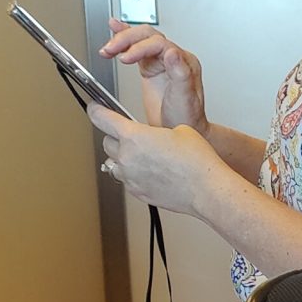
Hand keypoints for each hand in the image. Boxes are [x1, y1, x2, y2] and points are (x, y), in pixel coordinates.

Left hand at [90, 106, 222, 216]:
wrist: (206, 189)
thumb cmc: (196, 162)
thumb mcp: (179, 130)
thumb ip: (155, 132)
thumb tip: (152, 138)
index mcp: (134, 136)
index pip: (101, 118)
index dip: (96, 110)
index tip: (95, 108)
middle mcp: (127, 157)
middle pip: (107, 142)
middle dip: (116, 137)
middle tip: (132, 137)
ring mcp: (130, 177)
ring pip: (115, 164)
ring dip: (123, 158)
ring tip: (142, 157)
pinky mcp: (137, 192)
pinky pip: (127, 180)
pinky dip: (133, 174)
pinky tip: (151, 172)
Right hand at [102, 21, 208, 132]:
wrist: (184, 132)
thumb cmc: (188, 119)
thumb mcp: (185, 99)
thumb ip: (180, 74)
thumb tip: (172, 52)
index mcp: (184, 62)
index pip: (159, 43)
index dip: (140, 47)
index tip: (125, 58)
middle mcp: (173, 58)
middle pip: (147, 36)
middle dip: (127, 39)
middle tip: (110, 49)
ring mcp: (161, 62)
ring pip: (140, 39)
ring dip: (122, 39)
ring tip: (107, 48)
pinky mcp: (150, 69)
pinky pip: (136, 48)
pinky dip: (124, 39)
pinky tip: (115, 28)